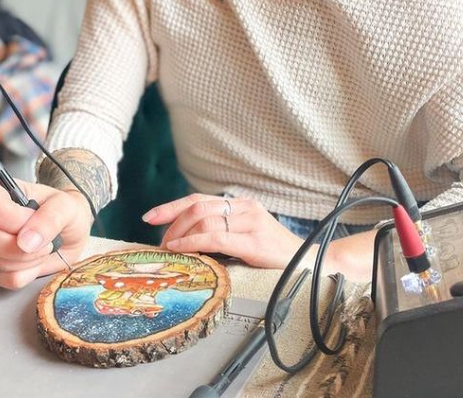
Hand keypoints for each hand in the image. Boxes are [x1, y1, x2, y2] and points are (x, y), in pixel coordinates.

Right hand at [0, 179, 91, 288]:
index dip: (12, 219)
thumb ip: (49, 218)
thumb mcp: (66, 206)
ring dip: (29, 259)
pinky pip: (6, 279)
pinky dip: (28, 272)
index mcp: (0, 194)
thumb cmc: (65, 212)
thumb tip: (26, 241)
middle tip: (43, 237)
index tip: (34, 219)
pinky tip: (36, 260)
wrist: (72, 234)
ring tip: (42, 246)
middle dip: (21, 243)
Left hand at [144, 194, 302, 268]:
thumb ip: (225, 232)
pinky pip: (215, 236)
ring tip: (169, 248)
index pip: (199, 199)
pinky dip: (192, 241)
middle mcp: (245, 207)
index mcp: (242, 204)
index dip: (172, 206)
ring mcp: (251, 221)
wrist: (311, 263)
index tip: (151, 216)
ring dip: (180, 233)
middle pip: (197, 205)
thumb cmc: (277, 256)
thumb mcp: (248, 237)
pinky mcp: (254, 240)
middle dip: (172, 221)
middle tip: (160, 241)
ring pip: (203, 218)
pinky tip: (180, 248)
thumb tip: (187, 240)